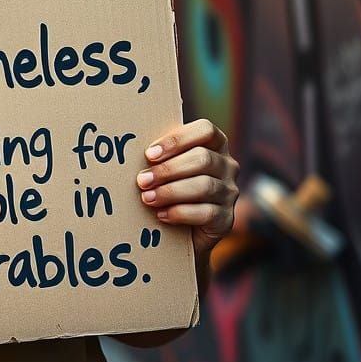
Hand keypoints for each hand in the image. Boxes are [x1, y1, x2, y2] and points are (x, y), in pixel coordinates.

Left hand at [137, 119, 239, 259]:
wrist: (185, 231)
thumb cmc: (172, 186)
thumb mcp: (169, 166)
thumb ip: (161, 155)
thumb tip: (131, 150)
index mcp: (215, 144)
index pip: (205, 130)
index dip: (177, 140)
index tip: (150, 154)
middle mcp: (227, 166)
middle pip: (202, 159)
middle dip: (168, 170)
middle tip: (142, 180)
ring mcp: (230, 193)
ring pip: (204, 186)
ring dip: (170, 192)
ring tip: (147, 198)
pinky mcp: (226, 219)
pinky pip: (206, 213)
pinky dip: (179, 213)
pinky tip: (161, 215)